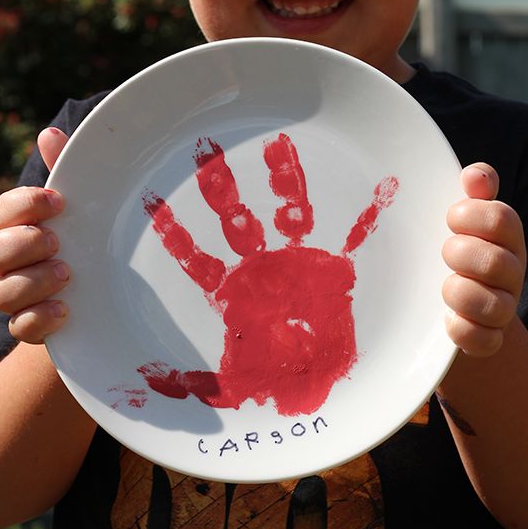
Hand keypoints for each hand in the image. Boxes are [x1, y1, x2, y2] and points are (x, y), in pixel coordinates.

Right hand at [0, 127, 69, 343]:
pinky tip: (65, 309)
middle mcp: (13, 262)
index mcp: (22, 226)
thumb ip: (68, 170)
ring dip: (30, 282)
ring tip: (66, 273)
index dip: (24, 205)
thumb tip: (49, 133)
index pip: (3, 212)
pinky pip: (19, 329)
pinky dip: (38, 319)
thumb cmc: (90, 236)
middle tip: (56, 240)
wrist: (113, 292)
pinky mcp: (34, 327)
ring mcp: (20, 296)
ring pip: (1, 294)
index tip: (58, 202)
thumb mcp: (87, 202)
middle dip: (21, 246)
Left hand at [137, 133, 397, 416]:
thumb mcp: (230, 384)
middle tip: (203, 147)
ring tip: (279, 142)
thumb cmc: (272, 380)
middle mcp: (263, 266)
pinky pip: (351, 236)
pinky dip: (365, 214)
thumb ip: (194, 383)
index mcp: (234, 291)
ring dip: (284, 178)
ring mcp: (298, 260)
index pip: (196, 256)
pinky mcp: (334, 269)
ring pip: (287, 209)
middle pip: (236, 217)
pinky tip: (377, 186)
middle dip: (221, 186)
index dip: (176, 232)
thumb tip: (152, 382)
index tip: (150, 199)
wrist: (319, 386)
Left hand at [442, 164, 525, 357]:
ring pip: (493, 306)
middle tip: (444, 254)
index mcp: (506, 236)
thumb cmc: (458, 247)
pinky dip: (462, 331)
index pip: (502, 219)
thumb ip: (474, 192)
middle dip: (459, 255)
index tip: (449, 219)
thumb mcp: (463, 218)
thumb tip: (476, 175)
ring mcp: (503, 307)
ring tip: (444, 287)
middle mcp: (511, 271)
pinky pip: (484, 341)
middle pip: (496, 263)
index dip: (470, 216)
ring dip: (459, 294)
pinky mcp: (490, 339)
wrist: (452, 303)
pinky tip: (447, 320)